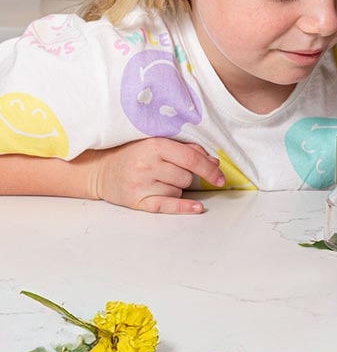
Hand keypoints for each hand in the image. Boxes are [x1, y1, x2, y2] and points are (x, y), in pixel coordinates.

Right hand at [83, 139, 225, 213]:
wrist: (100, 169)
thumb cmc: (133, 154)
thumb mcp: (157, 143)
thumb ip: (186, 149)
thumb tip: (214, 163)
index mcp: (154, 145)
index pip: (191, 158)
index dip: (209, 168)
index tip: (220, 176)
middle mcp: (147, 164)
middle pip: (186, 177)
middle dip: (186, 177)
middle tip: (169, 171)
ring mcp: (141, 184)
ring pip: (178, 191)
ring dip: (175, 188)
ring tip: (157, 180)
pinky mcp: (136, 201)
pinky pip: (167, 205)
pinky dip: (183, 207)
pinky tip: (197, 208)